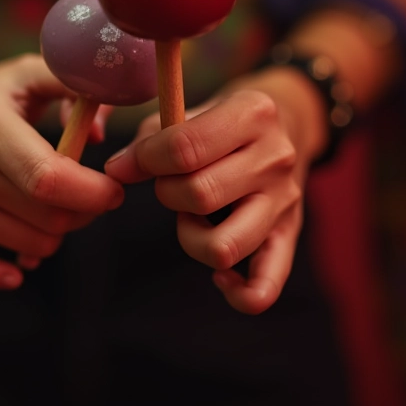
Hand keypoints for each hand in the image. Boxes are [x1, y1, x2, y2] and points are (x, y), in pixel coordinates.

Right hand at [0, 54, 124, 289]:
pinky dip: (2, 275)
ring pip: (30, 246)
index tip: (112, 189)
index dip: (93, 192)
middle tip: (87, 197)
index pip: (49, 177)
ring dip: (54, 235)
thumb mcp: (25, 74)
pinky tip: (19, 268)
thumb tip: (96, 133)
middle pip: (47, 216)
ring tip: (51, 209)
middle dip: (83, 212)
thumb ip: (73, 85)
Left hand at [104, 71, 324, 313]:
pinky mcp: (288, 236)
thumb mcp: (190, 112)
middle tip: (169, 185)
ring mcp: (284, 201)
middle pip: (200, 195)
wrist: (288, 124)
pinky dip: (237, 293)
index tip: (129, 164)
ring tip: (192, 218)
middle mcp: (275, 158)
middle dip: (166, 193)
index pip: (184, 148)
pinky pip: (265, 287)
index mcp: (252, 114)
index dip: (143, 160)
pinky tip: (220, 276)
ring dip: (191, 237)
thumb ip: (149, 140)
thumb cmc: (222, 120)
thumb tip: (117, 171)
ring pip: (224, 246)